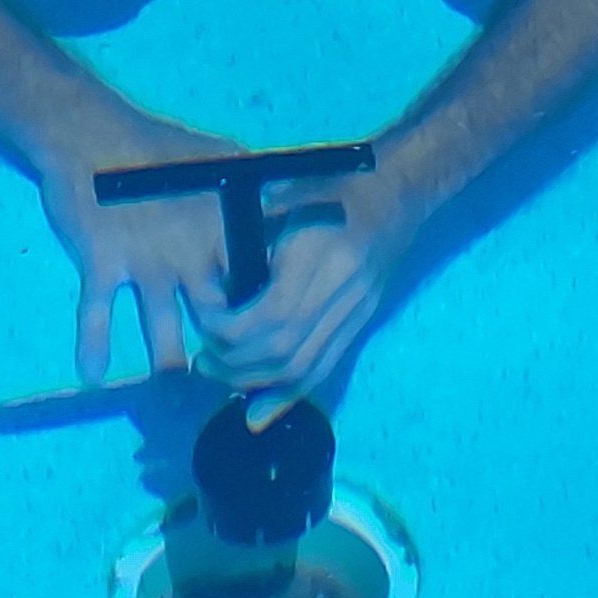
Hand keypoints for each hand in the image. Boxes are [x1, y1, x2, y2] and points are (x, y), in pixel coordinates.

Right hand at [38, 109, 245, 389]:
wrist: (92, 133)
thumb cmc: (157, 143)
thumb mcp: (217, 154)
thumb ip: (251, 181)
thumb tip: (290, 192)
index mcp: (219, 229)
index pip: (253, 283)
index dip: (263, 313)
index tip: (268, 338)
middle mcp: (189, 254)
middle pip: (215, 315)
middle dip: (223, 351)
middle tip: (228, 377)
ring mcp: (146, 263)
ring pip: (162, 328)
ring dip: (168, 362)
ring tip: (174, 384)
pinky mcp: (104, 264)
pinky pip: (96, 314)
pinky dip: (92, 345)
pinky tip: (93, 375)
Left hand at [189, 157, 425, 430]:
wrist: (395, 192)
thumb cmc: (333, 185)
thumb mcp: (289, 192)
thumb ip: (255, 230)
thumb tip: (214, 272)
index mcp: (321, 255)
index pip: (272, 314)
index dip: (231, 331)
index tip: (204, 323)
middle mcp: (342, 291)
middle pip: (285, 350)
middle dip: (235, 364)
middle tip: (202, 360)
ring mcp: (355, 311)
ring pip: (304, 369)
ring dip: (256, 383)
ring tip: (219, 376)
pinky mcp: (361, 323)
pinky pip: (324, 370)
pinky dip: (288, 396)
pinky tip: (258, 413)